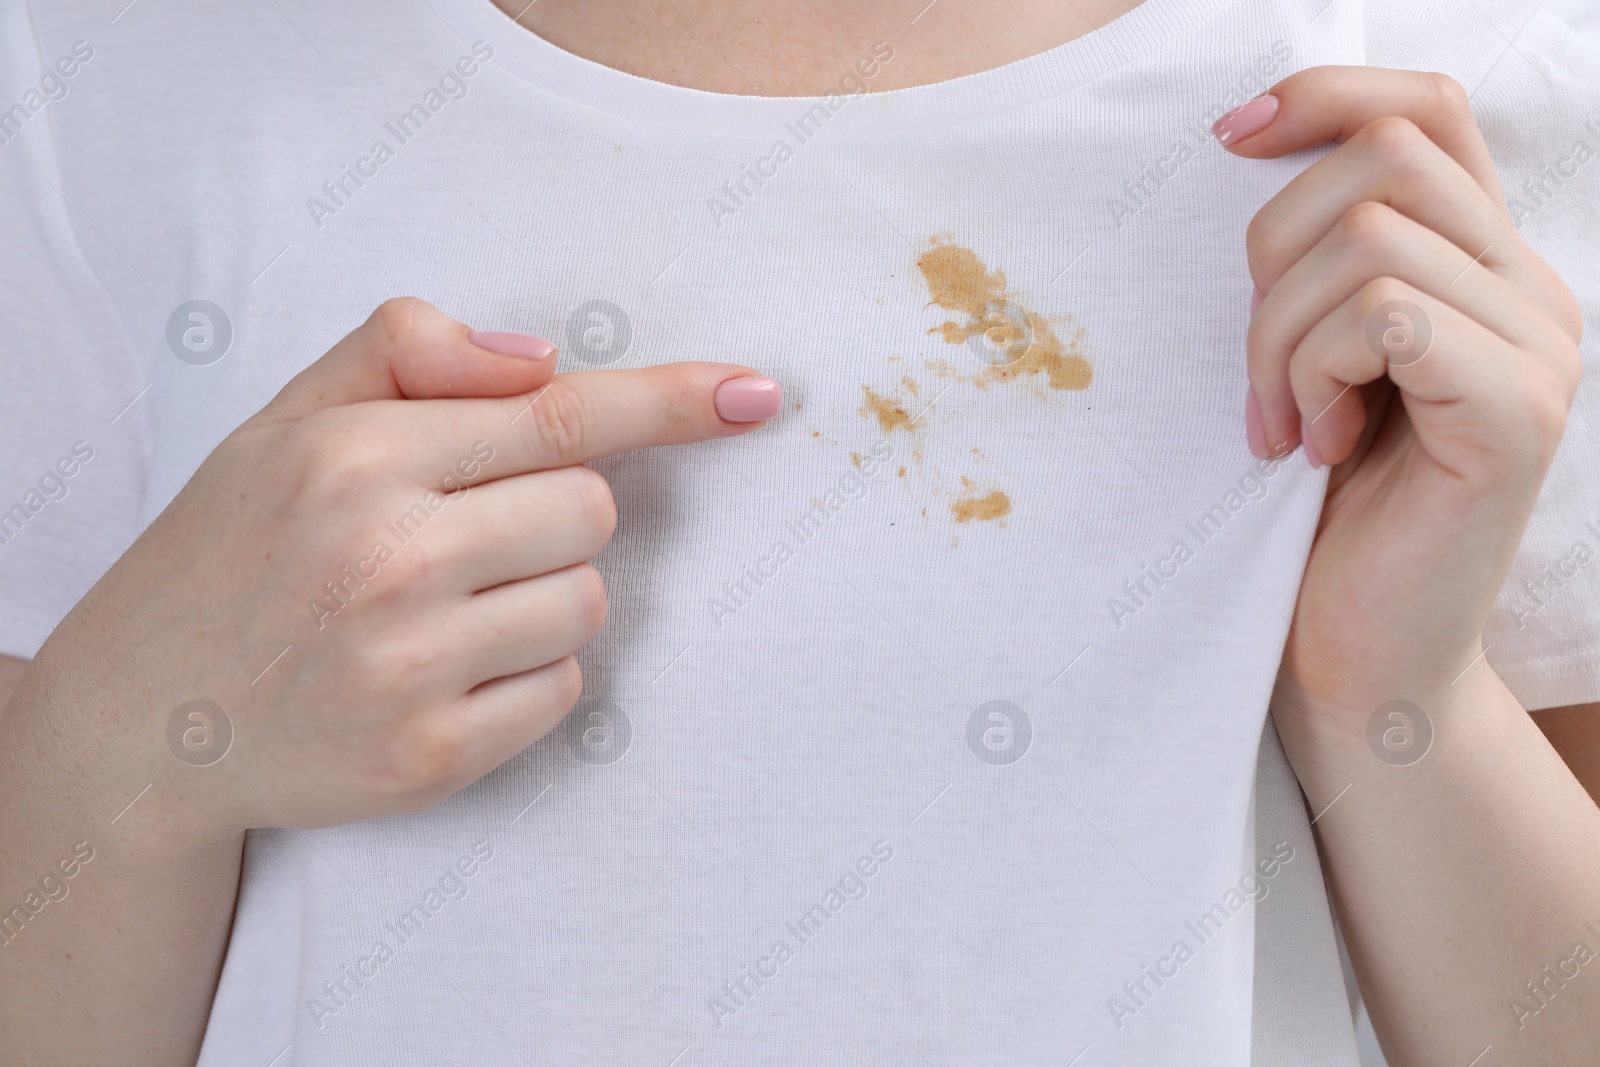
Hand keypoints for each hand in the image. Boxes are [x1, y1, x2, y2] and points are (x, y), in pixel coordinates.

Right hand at [31, 297, 777, 836]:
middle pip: (595, 513)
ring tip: (445, 606)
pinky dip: (530, 675)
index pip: (562, 418)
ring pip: (590, 604)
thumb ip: (407, 351)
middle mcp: (388, 558)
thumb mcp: (290, 418)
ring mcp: (412, 667)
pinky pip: (565, 693)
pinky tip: (446, 670)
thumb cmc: (235, 549)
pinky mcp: (432, 756)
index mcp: (360, 457)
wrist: (147, 716)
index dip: (672, 403)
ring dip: (545, 595)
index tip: (756, 396)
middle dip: (556, 514)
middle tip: (468, 534)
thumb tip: (543, 362)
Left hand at [1218, 66, 1582, 715]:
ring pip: (1371, 240)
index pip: (1429, 108)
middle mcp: (1531, 290)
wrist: (1356, 653)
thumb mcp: (1310, 358)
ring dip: (1280, 334)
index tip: (1226, 138)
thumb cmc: (1315, 510)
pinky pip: (1386, 316)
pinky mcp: (1516, 413)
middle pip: (1386, 156)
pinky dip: (1316, 373)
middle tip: (1258, 369)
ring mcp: (1539, 349)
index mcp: (1483, 266)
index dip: (1326, 94)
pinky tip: (1314, 445)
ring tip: (1283, 423)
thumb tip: (1247, 143)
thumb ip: (1321, 263)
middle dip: (1272, 252)